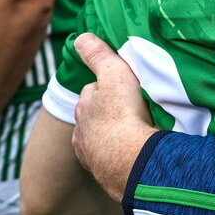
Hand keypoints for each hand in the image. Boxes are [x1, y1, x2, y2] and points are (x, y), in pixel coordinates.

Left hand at [72, 33, 155, 200]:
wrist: (131, 162)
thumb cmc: (123, 115)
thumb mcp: (114, 74)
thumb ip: (98, 56)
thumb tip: (80, 37)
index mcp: (83, 109)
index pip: (91, 92)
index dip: (106, 87)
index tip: (121, 87)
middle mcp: (82, 134)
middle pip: (95, 118)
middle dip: (108, 114)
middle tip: (131, 111)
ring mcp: (93, 158)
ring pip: (102, 142)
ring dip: (114, 138)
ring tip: (135, 135)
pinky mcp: (107, 177)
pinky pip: (113, 163)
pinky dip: (121, 158)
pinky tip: (134, 156)